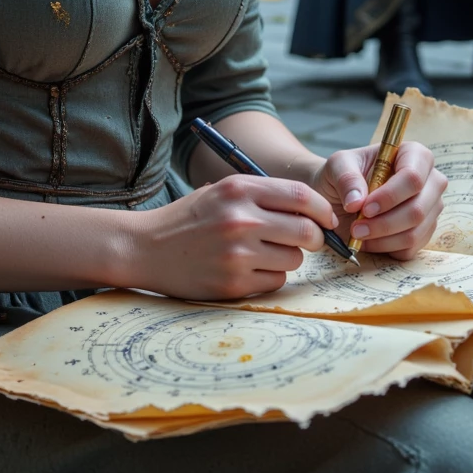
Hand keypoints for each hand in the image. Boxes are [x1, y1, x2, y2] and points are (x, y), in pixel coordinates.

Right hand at [129, 174, 338, 300]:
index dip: (322, 209)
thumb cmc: (188, 219)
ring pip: (294, 259)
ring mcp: (237, 253)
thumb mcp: (221, 192)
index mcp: (239, 189)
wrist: (144, 248)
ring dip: (288, 258)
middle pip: (306, 231)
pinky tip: (249, 269)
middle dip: (315, 238)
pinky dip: (270, 277)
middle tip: (308, 241)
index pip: (301, 196)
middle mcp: (240, 219)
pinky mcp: (233, 283)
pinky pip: (275, 282)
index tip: (327, 219)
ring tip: (264, 254)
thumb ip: (263, 196)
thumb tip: (313, 211)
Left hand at [314, 142, 446, 259]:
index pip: (413, 178)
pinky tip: (368, 240)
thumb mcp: (338, 166)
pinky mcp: (424, 232)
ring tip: (357, 233)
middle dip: (384, 224)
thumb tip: (357, 201)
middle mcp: (430, 181)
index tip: (365, 208)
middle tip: (356, 228)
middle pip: (418, 209)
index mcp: (414, 155)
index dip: (390, 196)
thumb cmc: (345, 174)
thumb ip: (346, 178)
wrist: (342, 195)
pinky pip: (411, 248)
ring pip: (415, 232)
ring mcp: (430, 208)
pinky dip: (386, 248)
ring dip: (382, 239)